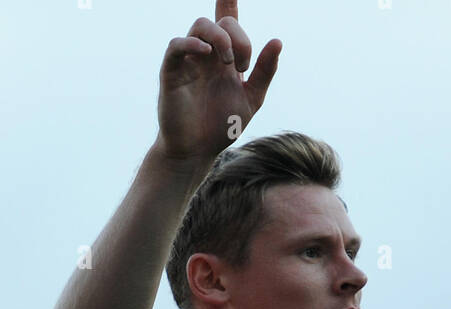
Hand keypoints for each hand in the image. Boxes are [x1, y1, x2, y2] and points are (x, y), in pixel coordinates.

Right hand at [155, 2, 281, 165]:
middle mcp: (207, 55)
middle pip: (221, 22)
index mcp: (225, 58)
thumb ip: (264, 72)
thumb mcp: (252, 99)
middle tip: (242, 66)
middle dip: (239, 37)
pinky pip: (177, 46)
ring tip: (230, 63)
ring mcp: (189, 62)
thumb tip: (277, 41)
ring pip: (200, 26)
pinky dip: (192, 44)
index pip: (228, 22)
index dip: (229, 2)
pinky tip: (206, 53)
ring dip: (220, 37)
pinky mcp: (172, 72)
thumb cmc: (221, 127)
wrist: (197, 151)